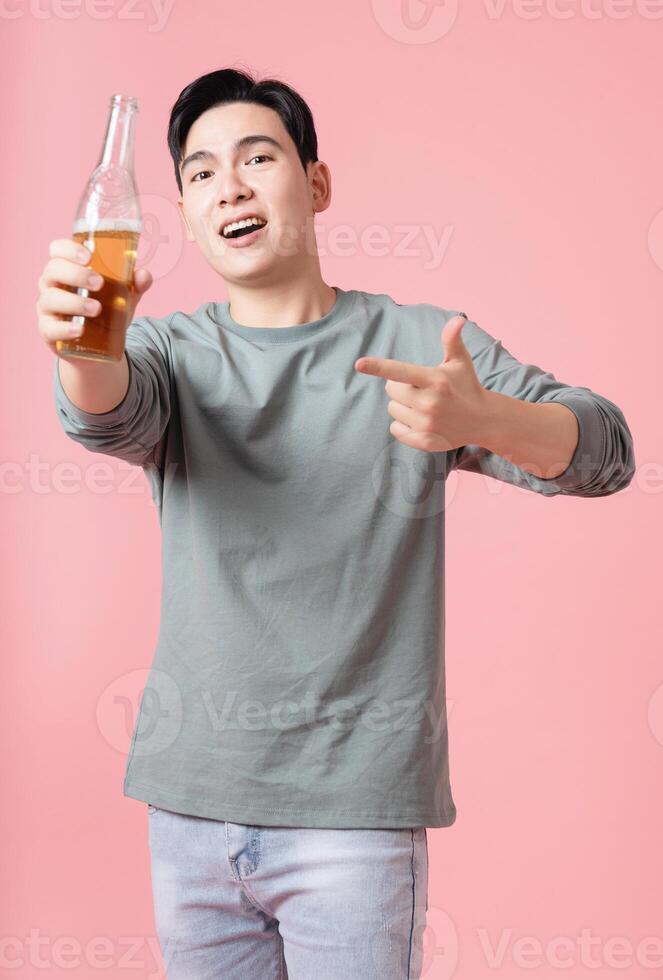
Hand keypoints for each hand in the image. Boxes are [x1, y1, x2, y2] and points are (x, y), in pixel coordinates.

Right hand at [36, 237, 152, 355]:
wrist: (99, 348)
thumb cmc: (106, 312)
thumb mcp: (123, 297)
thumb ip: (135, 285)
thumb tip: (144, 276)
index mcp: (67, 269)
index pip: (57, 249)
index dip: (69, 249)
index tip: (89, 256)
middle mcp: (52, 285)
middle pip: (53, 270)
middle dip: (76, 274)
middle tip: (99, 283)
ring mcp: (47, 308)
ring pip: (51, 299)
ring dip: (74, 302)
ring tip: (97, 309)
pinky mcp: (48, 331)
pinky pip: (49, 328)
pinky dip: (64, 328)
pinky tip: (79, 329)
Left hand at [354, 313, 488, 452]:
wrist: (483, 420)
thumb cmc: (466, 385)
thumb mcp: (460, 361)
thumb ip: (452, 340)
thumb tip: (458, 318)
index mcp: (435, 380)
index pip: (400, 371)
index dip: (378, 366)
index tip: (359, 364)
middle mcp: (430, 402)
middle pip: (391, 390)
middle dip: (400, 387)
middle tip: (418, 388)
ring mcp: (426, 424)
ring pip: (392, 409)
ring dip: (402, 406)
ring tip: (423, 405)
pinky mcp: (423, 441)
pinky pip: (395, 429)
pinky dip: (402, 425)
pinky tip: (420, 420)